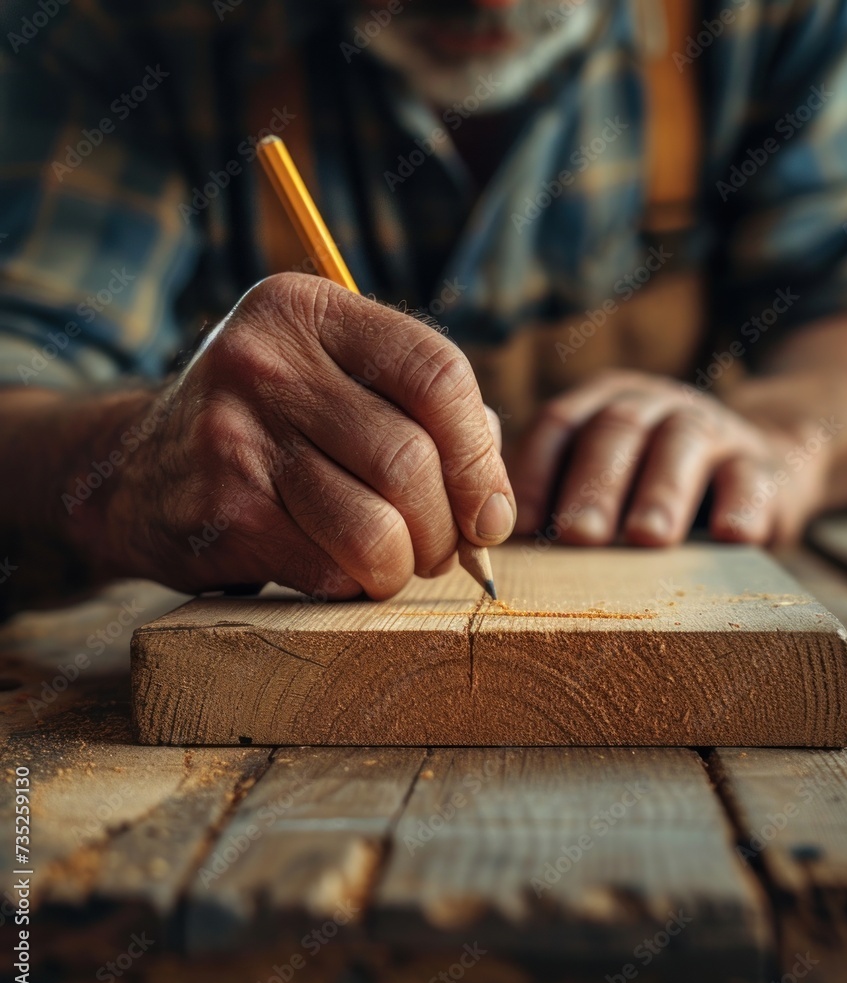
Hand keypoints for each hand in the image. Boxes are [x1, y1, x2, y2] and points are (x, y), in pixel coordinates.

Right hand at [86, 273, 514, 598]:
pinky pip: (332, 570)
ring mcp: (235, 437)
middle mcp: (267, 362)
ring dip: (406, 566)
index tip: (491, 510)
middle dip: (449, 528)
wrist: (131, 467)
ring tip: (396, 563)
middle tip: (444, 548)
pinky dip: (355, 586)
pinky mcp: (222, 513)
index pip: (437, 373)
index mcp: (309, 311)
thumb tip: (495, 502)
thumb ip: (421, 413)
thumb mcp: (332, 378)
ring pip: (378, 529)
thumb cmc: (267, 425)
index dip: (482, 455)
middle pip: (412, 460)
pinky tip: (338, 569)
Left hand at [509, 370, 830, 546]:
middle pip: (616, 431)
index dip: (537, 472)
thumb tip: (497, 550)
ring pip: (682, 444)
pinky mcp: (760, 462)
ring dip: (661, 491)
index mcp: (601, 406)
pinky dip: (741, 504)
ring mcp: (709, 427)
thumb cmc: (653, 488)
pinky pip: (751, 476)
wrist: (758, 465)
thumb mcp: (606, 480)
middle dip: (594, 483)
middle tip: (578, 535)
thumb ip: (560, 499)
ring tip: (645, 537)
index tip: (522, 528)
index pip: (559, 424)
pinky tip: (731, 535)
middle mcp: (652, 405)